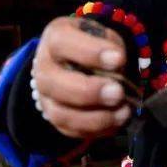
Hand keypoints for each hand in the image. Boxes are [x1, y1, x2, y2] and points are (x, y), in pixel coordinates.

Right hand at [32, 16, 130, 138]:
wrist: (76, 62)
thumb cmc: (93, 46)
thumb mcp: (102, 35)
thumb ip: (111, 47)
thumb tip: (118, 69)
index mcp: (55, 37)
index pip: (62, 43)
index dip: (90, 52)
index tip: (119, 59)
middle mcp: (43, 68)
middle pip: (54, 83)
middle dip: (89, 91)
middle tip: (118, 93)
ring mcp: (45, 96)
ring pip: (60, 114)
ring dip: (94, 118)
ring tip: (123, 113)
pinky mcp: (54, 118)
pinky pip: (70, 130)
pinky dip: (95, 130)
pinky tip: (116, 123)